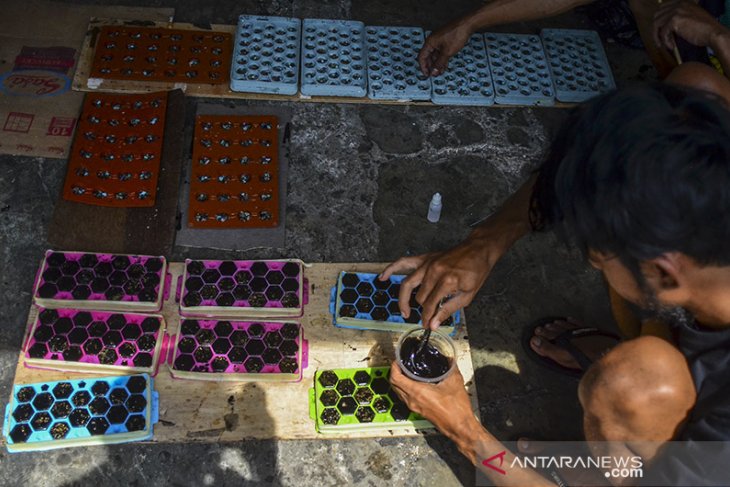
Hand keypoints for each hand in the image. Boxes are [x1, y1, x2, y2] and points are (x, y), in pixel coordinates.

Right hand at [379, 238, 494, 329]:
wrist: (478, 250)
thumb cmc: (476, 272)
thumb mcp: (467, 295)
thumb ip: (448, 309)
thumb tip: (433, 323)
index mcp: (447, 282)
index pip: (430, 305)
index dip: (427, 318)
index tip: (427, 326)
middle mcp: (434, 272)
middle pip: (419, 297)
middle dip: (420, 310)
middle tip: (423, 319)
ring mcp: (427, 264)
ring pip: (407, 284)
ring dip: (404, 299)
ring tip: (404, 311)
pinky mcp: (424, 258)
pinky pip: (403, 262)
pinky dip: (391, 269)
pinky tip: (383, 277)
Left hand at [389, 361, 476, 439]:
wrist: (460, 427)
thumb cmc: (457, 410)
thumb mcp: (455, 382)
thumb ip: (451, 367)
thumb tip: (448, 359)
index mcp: (418, 392)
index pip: (396, 379)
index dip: (393, 367)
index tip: (397, 361)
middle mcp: (413, 401)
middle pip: (393, 385)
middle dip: (394, 373)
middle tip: (400, 365)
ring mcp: (414, 407)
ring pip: (398, 392)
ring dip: (399, 382)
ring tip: (406, 372)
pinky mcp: (418, 411)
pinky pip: (405, 398)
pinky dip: (405, 389)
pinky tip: (414, 384)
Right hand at [418, 22, 472, 76]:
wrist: (467, 24)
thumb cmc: (457, 34)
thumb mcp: (447, 52)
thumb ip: (439, 63)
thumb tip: (434, 72)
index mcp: (430, 42)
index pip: (421, 57)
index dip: (423, 67)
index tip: (427, 75)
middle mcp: (432, 40)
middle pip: (427, 56)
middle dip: (430, 66)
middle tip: (434, 74)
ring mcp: (439, 40)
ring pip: (435, 54)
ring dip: (437, 63)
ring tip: (440, 71)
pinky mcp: (445, 40)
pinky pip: (440, 51)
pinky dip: (442, 58)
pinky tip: (445, 64)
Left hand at [653, 0, 728, 50]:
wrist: (713, 33)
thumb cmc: (704, 29)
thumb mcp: (691, 18)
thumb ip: (679, 18)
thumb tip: (665, 28)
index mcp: (683, 2)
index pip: (662, 9)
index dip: (659, 21)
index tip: (659, 31)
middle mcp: (678, 4)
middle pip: (657, 16)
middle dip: (655, 29)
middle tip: (659, 39)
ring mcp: (676, 11)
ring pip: (656, 24)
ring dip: (658, 37)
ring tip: (664, 44)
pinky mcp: (675, 20)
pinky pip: (663, 32)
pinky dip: (665, 41)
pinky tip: (672, 46)